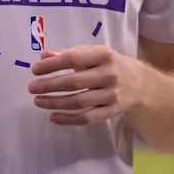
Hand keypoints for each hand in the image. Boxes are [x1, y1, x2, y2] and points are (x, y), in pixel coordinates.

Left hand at [27, 45, 142, 125]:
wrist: (141, 83)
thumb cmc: (110, 64)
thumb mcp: (93, 54)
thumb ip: (69, 54)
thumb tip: (44, 56)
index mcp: (103, 55)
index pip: (73, 59)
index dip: (52, 65)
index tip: (34, 70)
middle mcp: (109, 74)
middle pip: (74, 82)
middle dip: (50, 86)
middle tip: (32, 87)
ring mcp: (112, 95)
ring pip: (79, 102)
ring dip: (55, 103)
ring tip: (38, 101)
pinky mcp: (112, 111)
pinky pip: (87, 118)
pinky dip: (68, 120)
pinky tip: (53, 117)